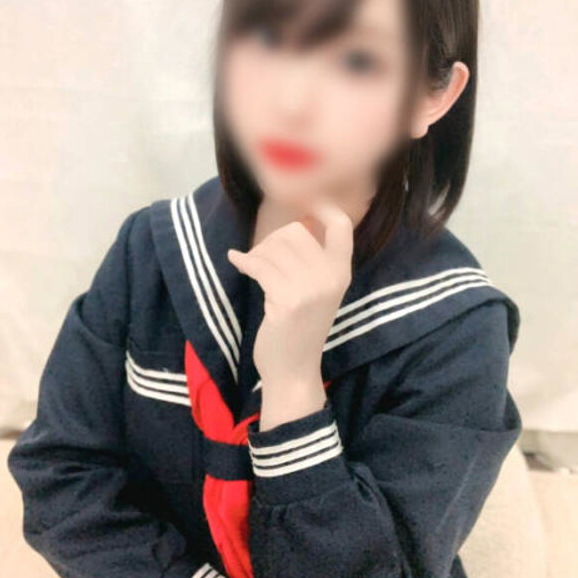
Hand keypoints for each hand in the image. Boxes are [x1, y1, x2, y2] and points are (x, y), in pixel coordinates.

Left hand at [227, 200, 353, 385]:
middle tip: (261, 256)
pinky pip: (259, 265)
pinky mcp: (287, 301)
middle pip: (295, 232)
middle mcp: (331, 277)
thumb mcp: (318, 291)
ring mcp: (310, 289)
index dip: (324, 209)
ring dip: (256, 253)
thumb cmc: (300, 328)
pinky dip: (243, 260)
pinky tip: (235, 260)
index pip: (342, 227)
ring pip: (274, 247)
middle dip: (271, 240)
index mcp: (342, 273)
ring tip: (252, 265)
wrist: (293, 370)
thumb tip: (298, 222)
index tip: (305, 207)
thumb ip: (314, 261)